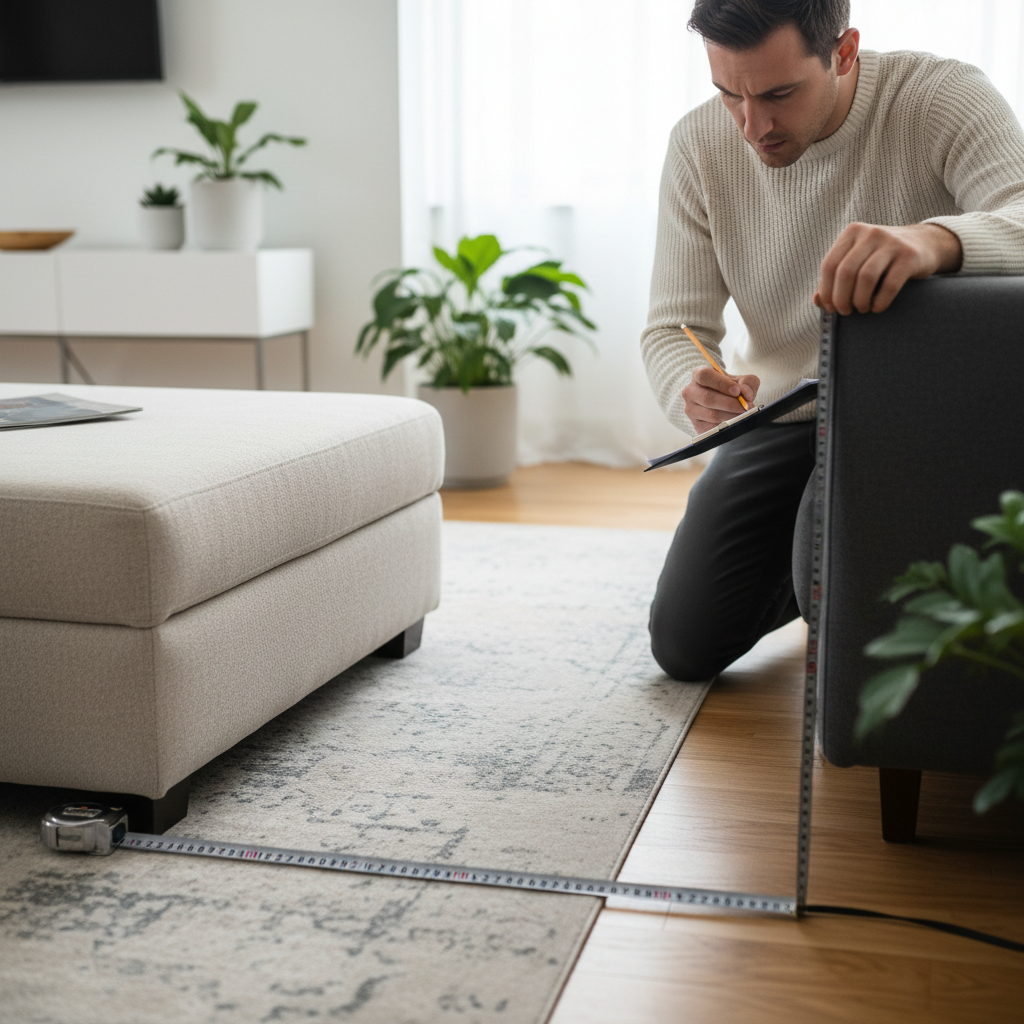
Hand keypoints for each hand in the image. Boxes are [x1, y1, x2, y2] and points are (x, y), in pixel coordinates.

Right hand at [682, 365, 759, 436]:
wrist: (722, 402)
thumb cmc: (730, 388)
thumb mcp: (741, 381)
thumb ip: (747, 383)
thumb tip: (745, 393)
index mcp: (698, 375)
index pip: (704, 376)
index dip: (721, 383)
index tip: (737, 391)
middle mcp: (690, 392)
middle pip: (707, 398)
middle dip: (730, 403)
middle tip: (745, 406)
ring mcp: (691, 410)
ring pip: (711, 414)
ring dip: (731, 415)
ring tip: (742, 413)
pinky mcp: (696, 425)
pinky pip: (712, 427)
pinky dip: (726, 425)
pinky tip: (734, 420)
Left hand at [813, 222, 962, 314]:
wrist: (925, 244)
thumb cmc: (883, 260)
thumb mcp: (858, 262)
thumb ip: (836, 279)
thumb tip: (817, 300)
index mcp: (852, 233)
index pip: (829, 265)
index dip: (826, 291)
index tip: (830, 308)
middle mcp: (871, 233)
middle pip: (845, 272)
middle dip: (841, 298)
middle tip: (846, 312)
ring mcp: (892, 243)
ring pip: (866, 278)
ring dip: (860, 301)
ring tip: (863, 309)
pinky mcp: (910, 256)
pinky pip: (889, 284)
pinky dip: (880, 302)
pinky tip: (878, 308)